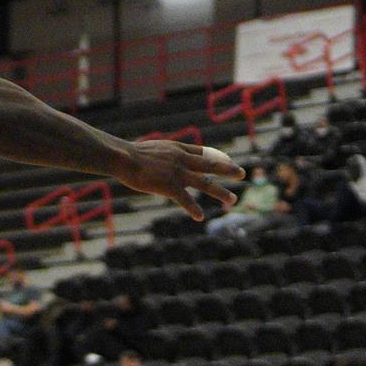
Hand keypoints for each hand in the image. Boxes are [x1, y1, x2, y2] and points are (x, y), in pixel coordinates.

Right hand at [120, 140, 242, 220]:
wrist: (123, 158)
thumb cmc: (131, 154)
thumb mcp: (153, 148)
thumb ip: (164, 154)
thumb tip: (164, 159)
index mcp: (178, 149)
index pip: (202, 152)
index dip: (216, 157)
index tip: (226, 161)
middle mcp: (182, 160)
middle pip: (210, 165)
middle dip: (228, 169)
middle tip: (242, 173)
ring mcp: (177, 173)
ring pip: (205, 183)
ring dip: (220, 192)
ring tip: (233, 200)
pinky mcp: (169, 186)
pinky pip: (185, 200)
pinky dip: (193, 209)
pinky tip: (200, 217)